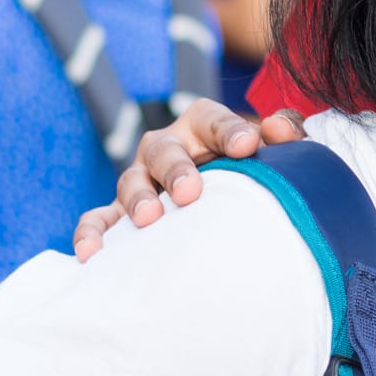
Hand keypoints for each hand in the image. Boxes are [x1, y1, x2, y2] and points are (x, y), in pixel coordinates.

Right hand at [71, 100, 305, 261]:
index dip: (230, 131)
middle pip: (163, 149)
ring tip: (150, 219)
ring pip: (129, 181)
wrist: (226, 197)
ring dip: (137, 199)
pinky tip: (92, 255)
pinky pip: (98, 220)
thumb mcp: (270, 145)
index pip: (212, 119)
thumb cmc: (250, 166)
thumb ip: (284, 132)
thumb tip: (279, 129)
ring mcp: (140, 179)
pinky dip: (91, 234)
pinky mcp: (119, 212)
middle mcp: (166, 147)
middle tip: (191, 192)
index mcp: (202, 124)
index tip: (248, 146)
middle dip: (176, 169)